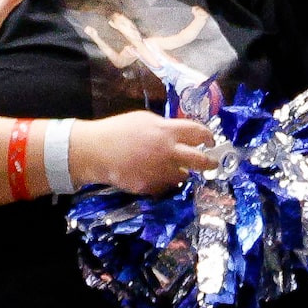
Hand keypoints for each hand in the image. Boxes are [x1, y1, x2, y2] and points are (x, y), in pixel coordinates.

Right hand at [72, 109, 218, 195]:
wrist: (94, 152)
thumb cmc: (118, 130)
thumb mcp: (145, 120)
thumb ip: (166, 127)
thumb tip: (181, 134)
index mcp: (167, 132)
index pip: (199, 133)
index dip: (208, 137)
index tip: (210, 140)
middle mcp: (168, 153)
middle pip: (201, 160)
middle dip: (210, 162)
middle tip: (212, 163)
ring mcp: (159, 172)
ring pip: (183, 176)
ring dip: (182, 172)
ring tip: (174, 168)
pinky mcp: (149, 187)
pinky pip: (165, 186)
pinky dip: (164, 181)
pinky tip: (154, 174)